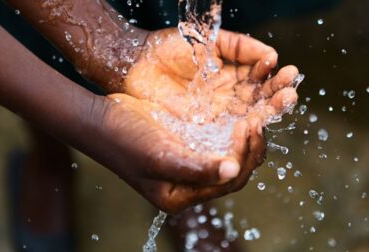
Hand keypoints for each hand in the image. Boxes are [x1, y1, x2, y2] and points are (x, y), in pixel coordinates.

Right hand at [98, 28, 298, 212]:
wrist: (100, 118)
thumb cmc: (124, 141)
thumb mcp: (158, 156)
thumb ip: (195, 168)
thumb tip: (232, 170)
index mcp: (184, 194)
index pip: (230, 180)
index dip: (245, 154)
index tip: (248, 125)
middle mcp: (194, 180)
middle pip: (238, 165)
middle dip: (255, 140)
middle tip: (262, 114)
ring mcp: (196, 158)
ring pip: (236, 146)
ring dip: (254, 126)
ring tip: (268, 103)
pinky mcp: (194, 139)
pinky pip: (226, 131)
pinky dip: (240, 116)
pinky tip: (248, 101)